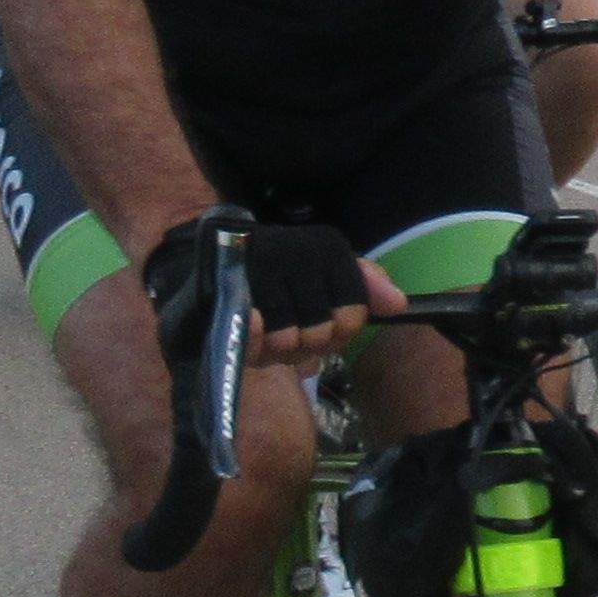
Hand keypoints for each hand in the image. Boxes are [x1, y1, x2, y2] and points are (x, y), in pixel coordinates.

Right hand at [144, 212, 399, 378]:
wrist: (198, 267)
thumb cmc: (269, 278)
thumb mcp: (319, 281)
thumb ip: (360, 287)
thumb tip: (399, 303)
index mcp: (324, 248)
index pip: (354, 313)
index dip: (339, 331)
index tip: (322, 326)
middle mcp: (295, 250)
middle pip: (324, 332)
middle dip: (306, 344)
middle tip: (286, 331)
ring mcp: (260, 267)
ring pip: (290, 341)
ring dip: (274, 348)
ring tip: (263, 331)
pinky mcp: (226, 288)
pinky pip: (254, 334)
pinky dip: (253, 343)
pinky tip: (246, 330)